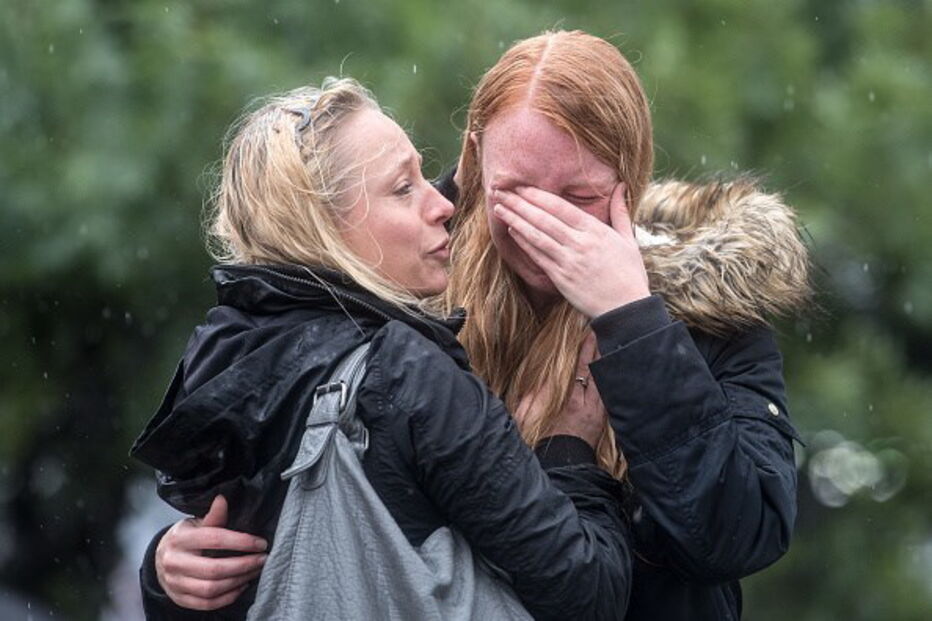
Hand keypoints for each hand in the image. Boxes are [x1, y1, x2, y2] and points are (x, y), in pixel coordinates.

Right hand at [155, 495, 267, 610]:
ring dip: (239, 581)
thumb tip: (223, 499)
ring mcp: (174, 583)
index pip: (214, 539)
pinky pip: (207, 603)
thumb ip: (213, 516)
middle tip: (262, 559)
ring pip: (211, 589)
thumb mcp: (195, 523)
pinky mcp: (179, 599)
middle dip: (244, 565)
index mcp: (180, 539)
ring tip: (255, 571)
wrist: (159, 559)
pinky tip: (241, 586)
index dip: (241, 542)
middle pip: (214, 569)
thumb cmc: (185, 538)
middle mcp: (174, 562)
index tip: (261, 543)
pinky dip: (228, 597)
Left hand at [492, 183, 649, 317]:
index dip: (538, 196)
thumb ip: (620, 211)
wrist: (626, 308)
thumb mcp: (628, 239)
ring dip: (516, 220)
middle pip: (544, 219)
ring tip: (500, 208)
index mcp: (595, 231)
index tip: (521, 186)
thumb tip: (621, 186)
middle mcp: (580, 244)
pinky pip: (538, 257)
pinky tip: (511, 231)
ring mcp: (569, 262)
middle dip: (520, 203)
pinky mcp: (561, 279)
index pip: (561, 208)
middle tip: (501, 190)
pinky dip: (524, 242)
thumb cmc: (629, 273)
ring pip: (537, 236)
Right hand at [516, 332, 605, 448]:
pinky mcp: (601, 420)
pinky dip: (609, 381)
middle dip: (599, 352)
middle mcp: (587, 406)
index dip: (585, 352)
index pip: (580, 370)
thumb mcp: (529, 417)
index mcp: (570, 403)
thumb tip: (542, 377)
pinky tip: (611, 371)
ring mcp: (597, 413)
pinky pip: (607, 396)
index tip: (587, 335)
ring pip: (604, 383)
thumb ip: (533, 397)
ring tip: (609, 346)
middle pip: (596, 373)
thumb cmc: (541, 439)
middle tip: (602, 332)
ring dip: (606, 364)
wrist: (561, 463)